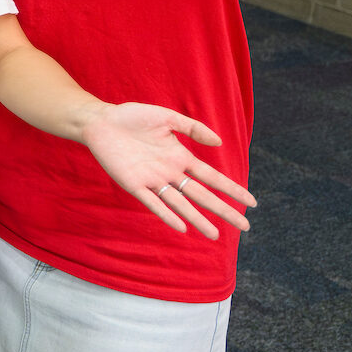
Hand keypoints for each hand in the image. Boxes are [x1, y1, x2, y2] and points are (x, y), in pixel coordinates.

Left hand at [77, 103, 257, 238]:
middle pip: (202, 195)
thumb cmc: (132, 116)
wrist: (100, 121)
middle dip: (223, 210)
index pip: (212, 177)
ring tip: (215, 235)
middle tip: (245, 228)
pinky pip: (153, 202)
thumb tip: (220, 142)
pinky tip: (182, 226)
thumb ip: (193, 128)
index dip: (231, 189)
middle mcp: (170, 172)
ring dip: (198, 219)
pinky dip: (167, 214)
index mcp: (180, 157)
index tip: (251, 203)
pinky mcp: (133, 184)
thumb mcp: (167, 117)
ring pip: (181, 204)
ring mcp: (153, 180)